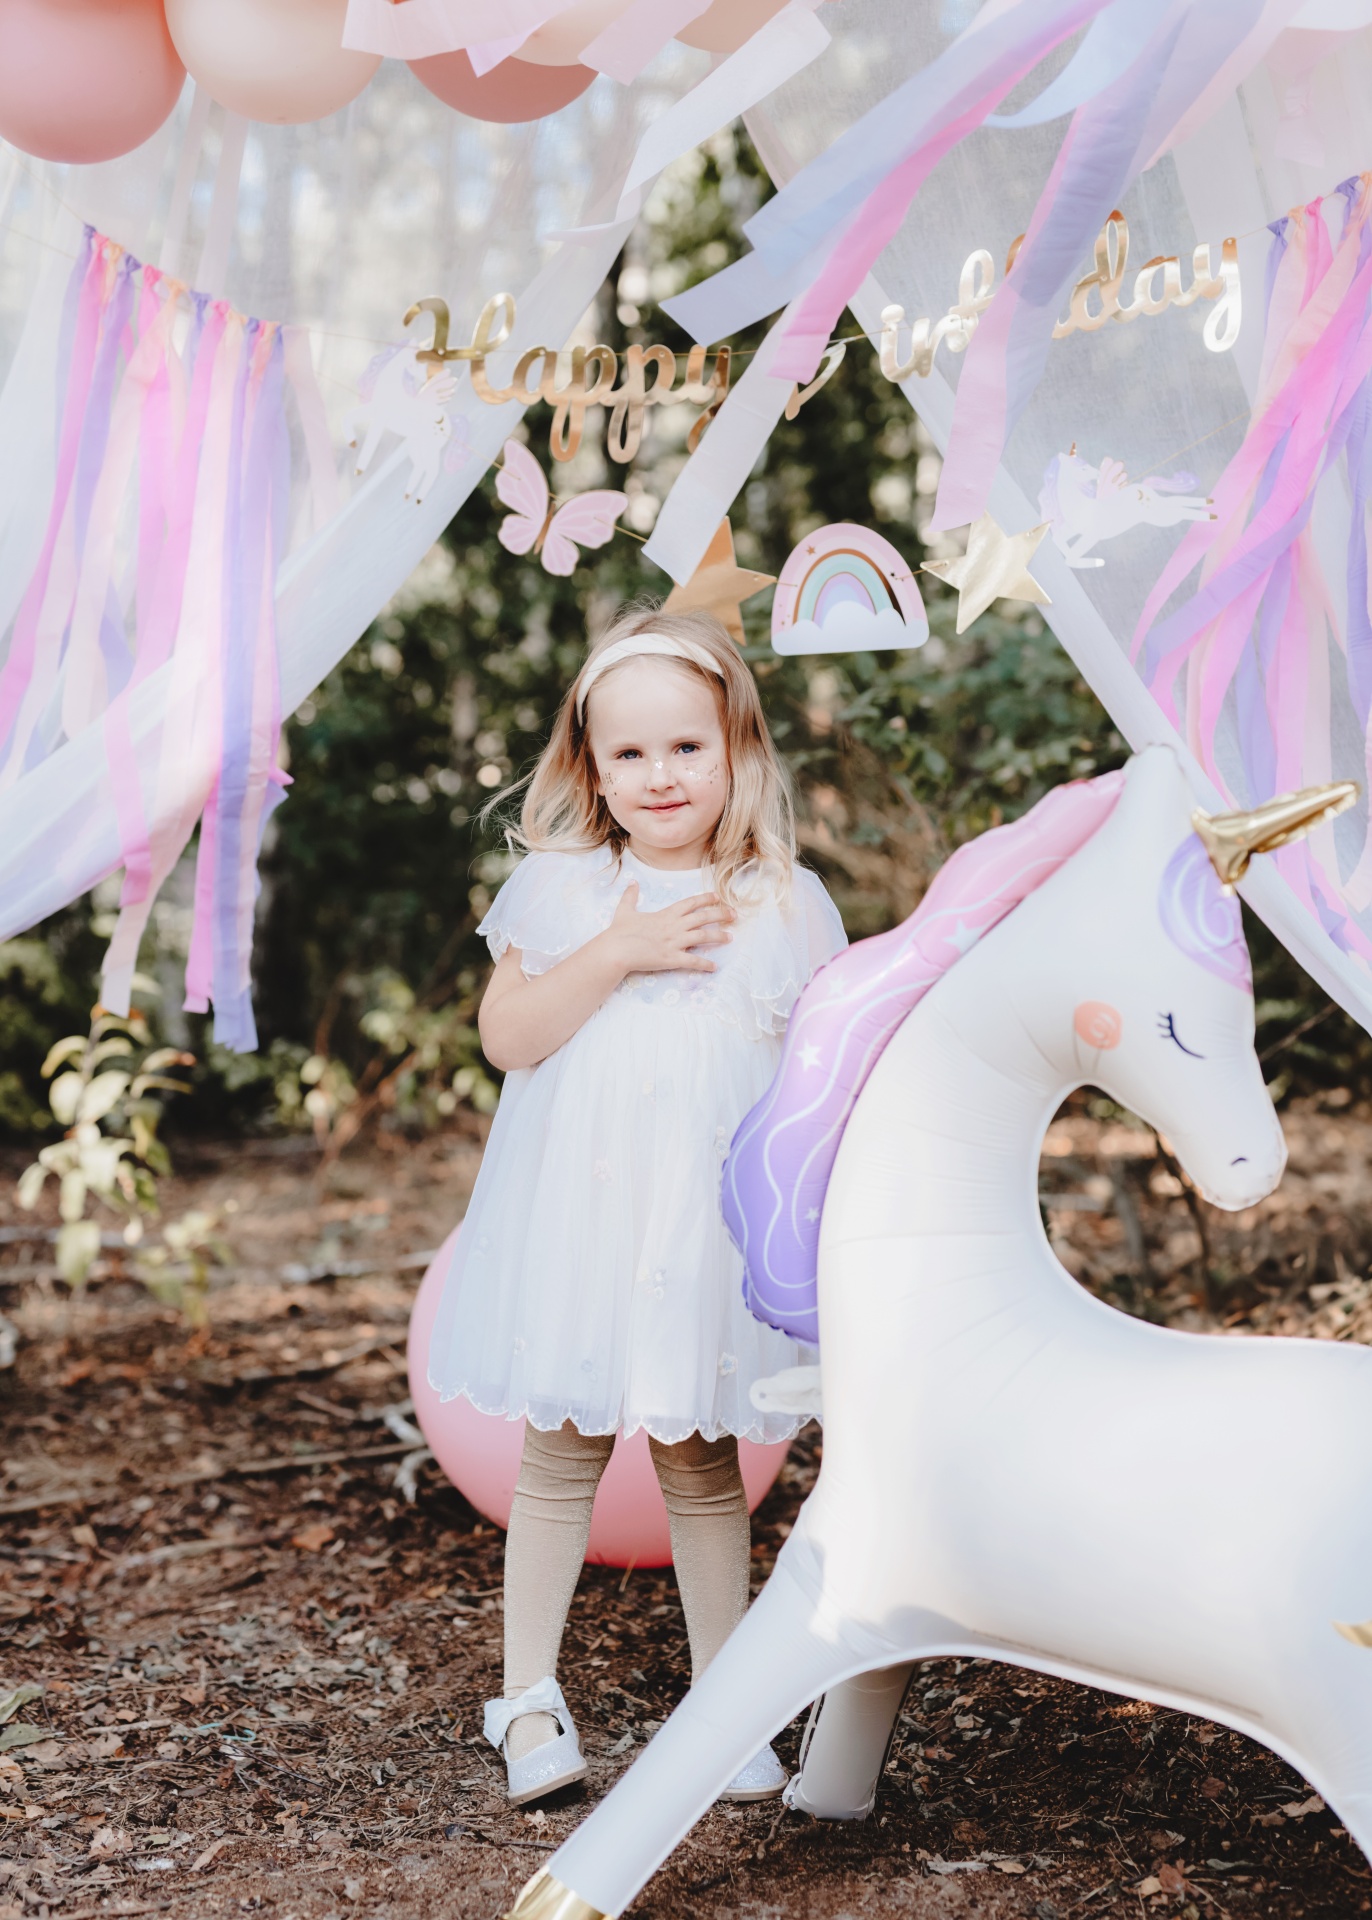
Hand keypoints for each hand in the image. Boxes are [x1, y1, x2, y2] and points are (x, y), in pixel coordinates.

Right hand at [604, 882, 733, 975]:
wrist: (616, 950)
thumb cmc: (619, 931)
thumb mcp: (625, 910)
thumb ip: (631, 896)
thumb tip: (632, 882)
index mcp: (666, 914)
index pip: (691, 903)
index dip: (706, 899)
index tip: (718, 897)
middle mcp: (674, 926)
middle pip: (703, 917)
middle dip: (720, 915)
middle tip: (734, 915)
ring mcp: (674, 942)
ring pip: (703, 936)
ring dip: (719, 936)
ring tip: (730, 937)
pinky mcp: (672, 958)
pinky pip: (693, 961)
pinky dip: (705, 964)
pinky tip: (714, 966)